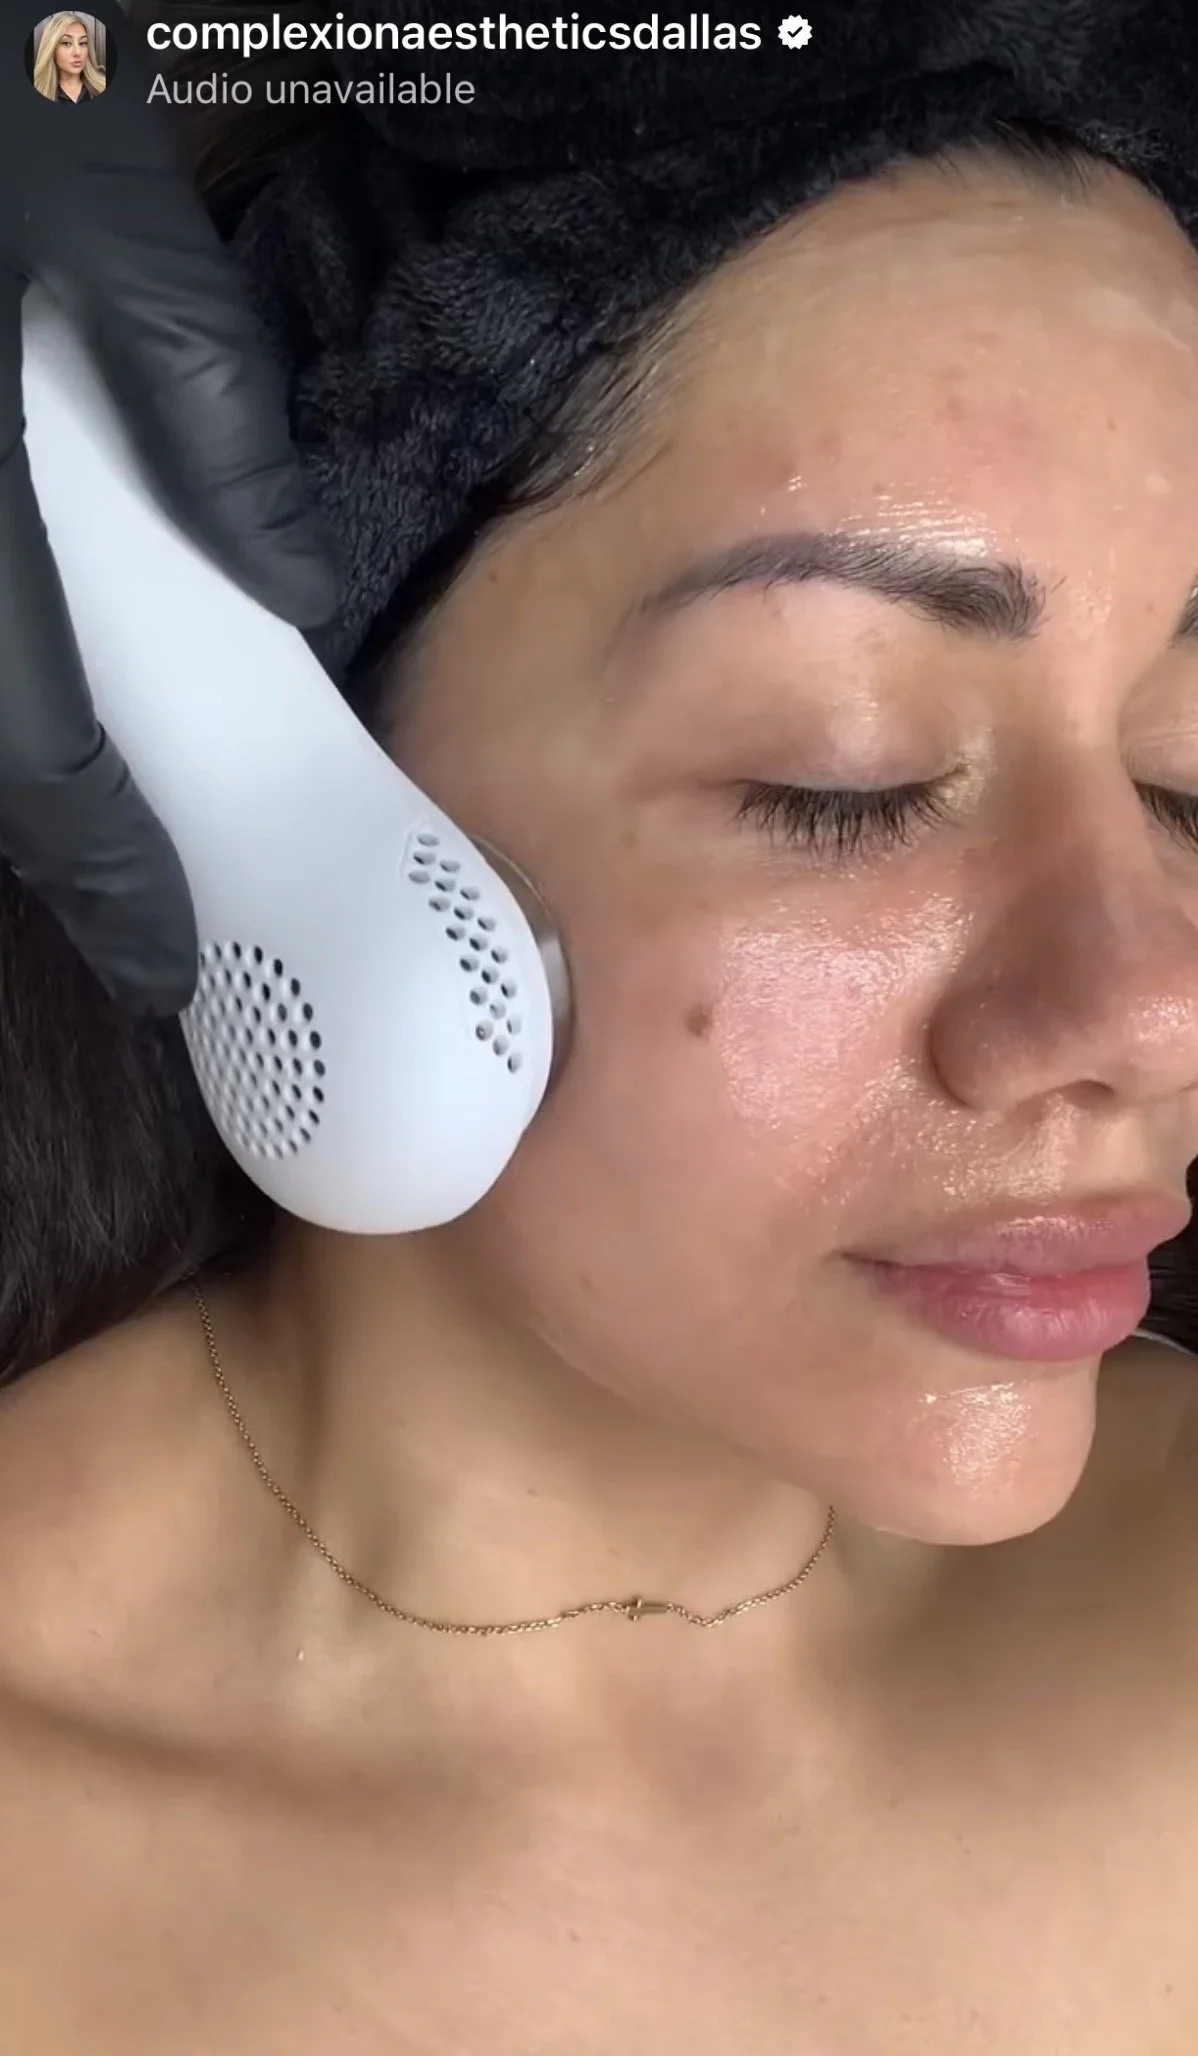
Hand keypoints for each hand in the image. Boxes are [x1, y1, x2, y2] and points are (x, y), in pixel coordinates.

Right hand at [0, 4, 339, 1011]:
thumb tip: (286, 584)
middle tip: (127, 899)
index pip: (31, 733)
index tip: (160, 950)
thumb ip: (201, 399)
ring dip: (18, 771)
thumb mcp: (96, 201)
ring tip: (95, 811)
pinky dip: (4, 682)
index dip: (99, 865)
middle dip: (50, 841)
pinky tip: (46, 683)